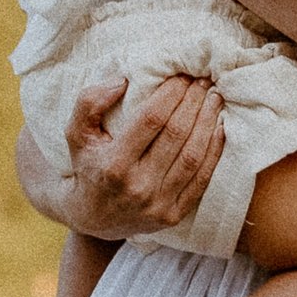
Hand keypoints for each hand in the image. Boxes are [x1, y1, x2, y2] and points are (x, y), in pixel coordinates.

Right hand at [61, 72, 225, 237]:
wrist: (93, 219)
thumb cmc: (88, 166)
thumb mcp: (76, 134)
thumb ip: (89, 103)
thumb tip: (121, 81)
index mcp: (113, 165)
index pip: (151, 120)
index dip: (170, 95)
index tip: (181, 77)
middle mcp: (138, 186)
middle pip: (176, 135)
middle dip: (193, 103)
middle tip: (202, 81)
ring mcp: (158, 204)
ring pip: (193, 156)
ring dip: (208, 123)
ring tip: (214, 98)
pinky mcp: (174, 215)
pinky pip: (202, 179)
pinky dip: (214, 151)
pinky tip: (219, 128)